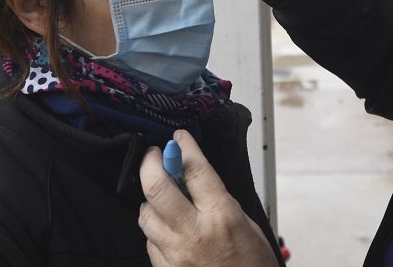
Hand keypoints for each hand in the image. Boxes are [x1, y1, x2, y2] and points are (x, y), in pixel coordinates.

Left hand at [138, 130, 276, 266]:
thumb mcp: (247, 225)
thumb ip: (219, 200)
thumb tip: (194, 176)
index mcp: (222, 216)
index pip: (195, 170)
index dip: (184, 147)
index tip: (179, 138)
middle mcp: (194, 233)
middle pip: (157, 187)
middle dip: (150, 163)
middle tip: (153, 155)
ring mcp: (176, 255)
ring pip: (145, 215)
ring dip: (150, 200)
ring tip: (160, 196)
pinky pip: (149, 242)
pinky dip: (154, 230)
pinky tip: (166, 228)